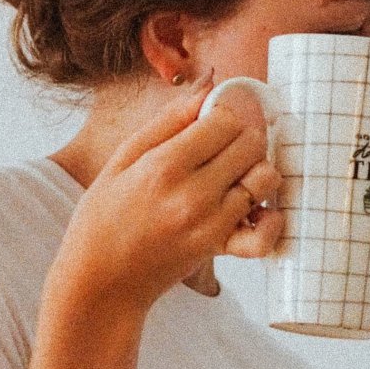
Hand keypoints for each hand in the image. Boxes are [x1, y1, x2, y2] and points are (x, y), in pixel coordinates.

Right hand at [46, 79, 285, 319]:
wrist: (98, 281)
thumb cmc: (103, 218)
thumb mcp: (122, 160)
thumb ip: (167, 122)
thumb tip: (207, 87)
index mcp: (163, 165)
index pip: (224, 120)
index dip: (225, 113)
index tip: (214, 120)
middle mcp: (192, 193)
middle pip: (250, 144)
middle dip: (244, 136)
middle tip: (225, 146)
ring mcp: (209, 224)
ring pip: (264, 180)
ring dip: (257, 171)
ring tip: (235, 175)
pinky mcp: (218, 250)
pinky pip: (264, 234)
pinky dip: (270, 220)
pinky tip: (255, 211)